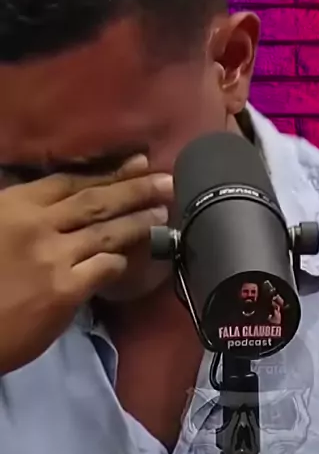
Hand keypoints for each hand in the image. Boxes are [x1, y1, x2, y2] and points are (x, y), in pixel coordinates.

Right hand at [0, 156, 168, 374]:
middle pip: (97, 201)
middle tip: (166, 180)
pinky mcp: (64, 292)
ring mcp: (53, 258)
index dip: (109, 172)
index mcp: (16, 204)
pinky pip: (103, 269)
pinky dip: (118, 261)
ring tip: (162, 213)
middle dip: (136, 189)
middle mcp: (38, 225)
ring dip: (139, 221)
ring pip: (107, 232)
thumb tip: (58, 206)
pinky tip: (129, 259)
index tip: (138, 161)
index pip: (71, 182)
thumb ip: (24, 214)